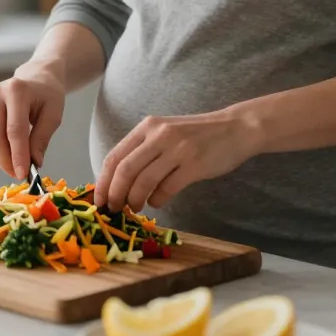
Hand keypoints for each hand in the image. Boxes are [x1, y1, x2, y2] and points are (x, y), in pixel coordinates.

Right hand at [0, 73, 64, 180]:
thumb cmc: (46, 96)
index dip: (18, 155)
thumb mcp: (54, 114)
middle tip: (19, 174)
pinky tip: (5, 154)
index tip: (24, 174)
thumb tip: (33, 163)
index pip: (14, 130)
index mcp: (16, 91)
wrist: (34, 80)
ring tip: (14, 164)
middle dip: (6, 162)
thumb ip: (42, 138)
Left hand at [95, 107, 261, 212]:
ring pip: (144, 182)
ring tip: (136, 207)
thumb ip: (143, 149)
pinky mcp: (195, 165)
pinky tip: (158, 202)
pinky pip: (167, 189)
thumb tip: (117, 181)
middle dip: (115, 195)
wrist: (235, 128)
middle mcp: (160, 135)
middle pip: (125, 170)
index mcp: (148, 126)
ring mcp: (178, 149)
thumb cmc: (196, 134)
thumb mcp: (165, 132)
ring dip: (135, 200)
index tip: (100, 200)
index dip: (103, 181)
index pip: (115, 156)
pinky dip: (157, 200)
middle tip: (115, 209)